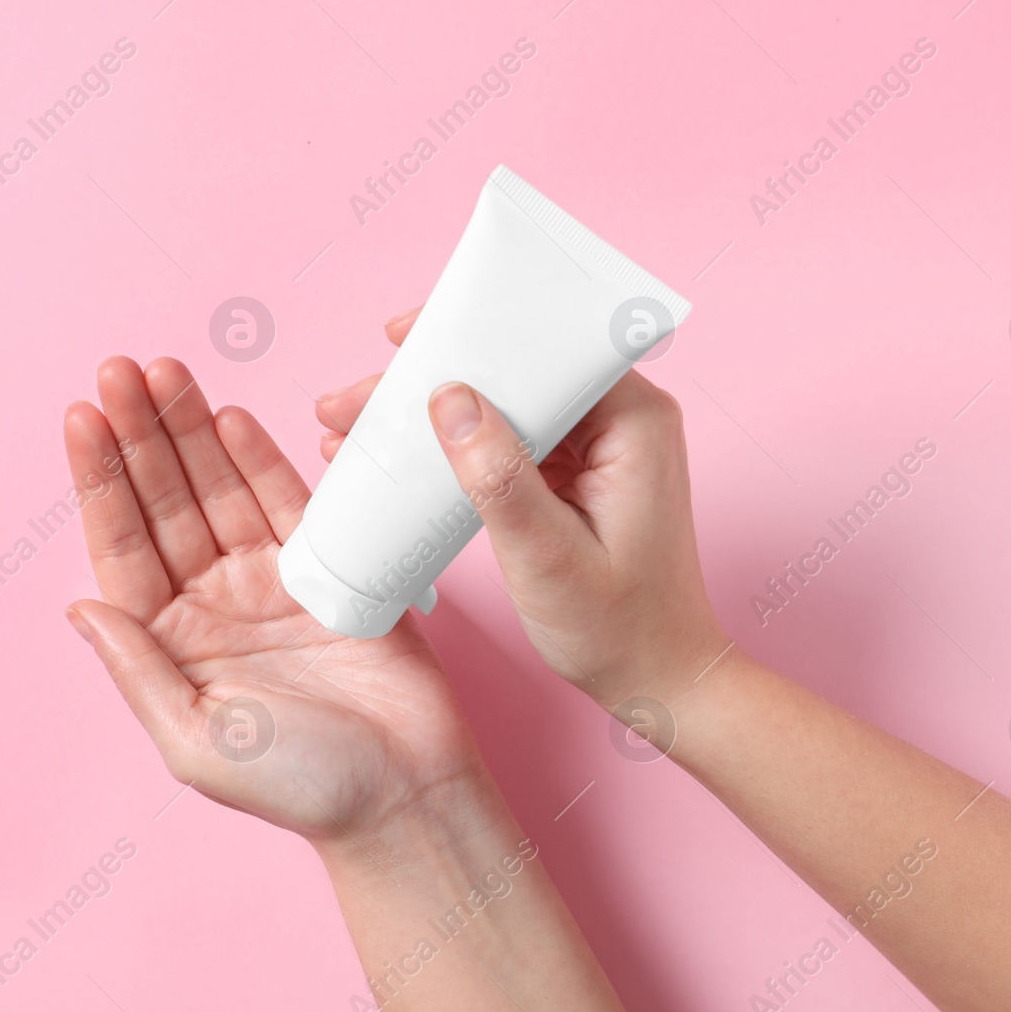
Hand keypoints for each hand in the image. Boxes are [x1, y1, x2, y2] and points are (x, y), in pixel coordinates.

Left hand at [63, 357, 486, 845]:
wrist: (407, 793)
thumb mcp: (196, 741)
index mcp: (171, 645)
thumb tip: (79, 606)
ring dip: (191, 432)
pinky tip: (229, 417)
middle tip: (121, 369)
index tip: (81, 417)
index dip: (101, 481)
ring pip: (220, 490)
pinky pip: (285, 502)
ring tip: (165, 372)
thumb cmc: (303, 786)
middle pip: (166, 503)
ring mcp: (269, 583)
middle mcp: (213, 605)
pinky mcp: (327, 570)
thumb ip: (138, 670)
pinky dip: (259, 459)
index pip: (123, 546)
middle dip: (142, 436)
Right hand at [315, 308, 729, 709]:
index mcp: (634, 420)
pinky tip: (395, 459)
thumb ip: (499, 478)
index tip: (403, 337)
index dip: (471, 331)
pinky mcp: (577, 472)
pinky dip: (454, 447)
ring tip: (354, 428)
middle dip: (429, 378)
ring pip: (503, 403)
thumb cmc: (621, 630)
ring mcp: (599, 445)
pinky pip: (508, 440)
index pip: (547, 343)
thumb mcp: (548, 557)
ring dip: (432, 413)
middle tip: (352, 400)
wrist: (657, 680)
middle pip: (515, 369)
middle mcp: (622, 419)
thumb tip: (448, 399)